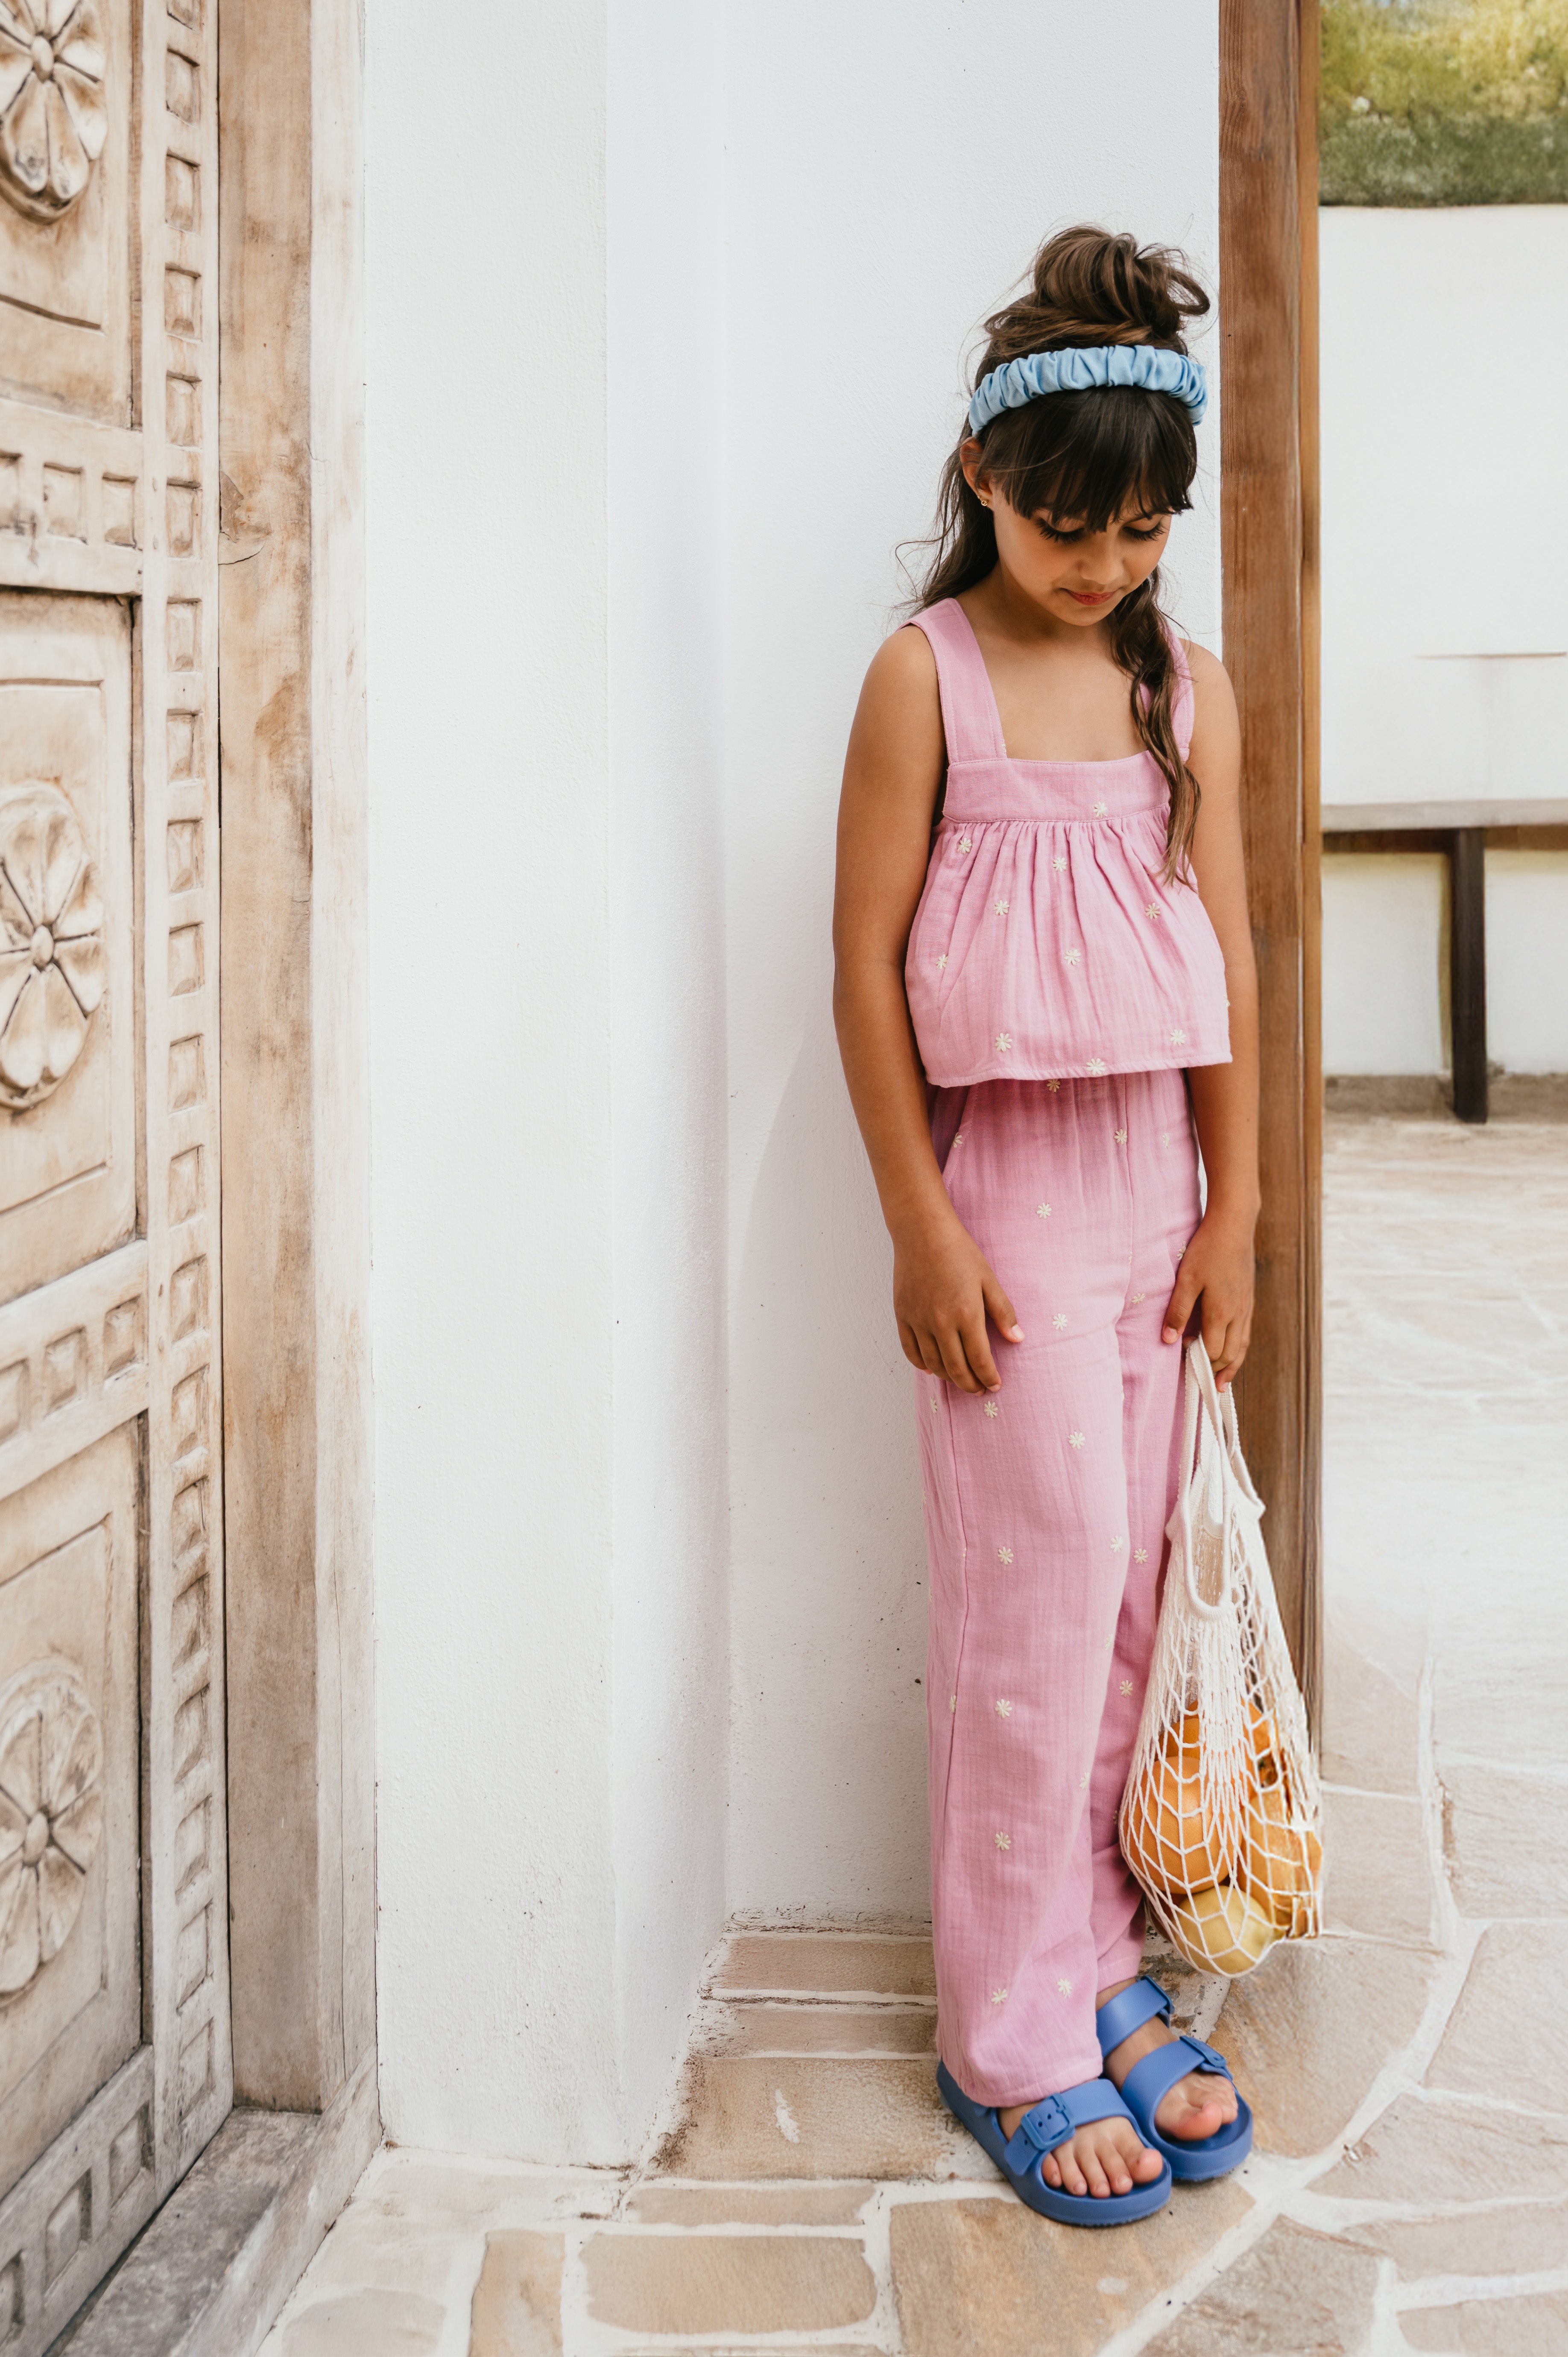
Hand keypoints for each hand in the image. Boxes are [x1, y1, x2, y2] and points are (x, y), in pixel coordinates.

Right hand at [893, 1211, 1022, 1393]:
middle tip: (980, 1390)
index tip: (996, 1385)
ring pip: (933, 1364)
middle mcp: (940, 1323)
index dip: (989, 1377)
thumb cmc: (959, 1252)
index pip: (980, 1359)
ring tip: (960, 1380)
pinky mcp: (902, 1316)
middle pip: (956, 1368)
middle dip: (970, 1385)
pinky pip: (911, 1351)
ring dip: (949, 1378)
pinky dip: (923, 1365)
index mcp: (966, 1314)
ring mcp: (918, 1321)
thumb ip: (1003, 1312)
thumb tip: (1017, 1339)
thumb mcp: (989, 1279)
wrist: (922, 1232)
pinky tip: (933, 1368)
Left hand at [1161, 1205, 1255, 1389]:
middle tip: (1206, 1387)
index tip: (1182, 1359)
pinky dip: (1239, 1349)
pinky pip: (1245, 1333)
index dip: (1197, 1359)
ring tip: (1223, 1384)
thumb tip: (1167, 1341)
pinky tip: (1233, 1351)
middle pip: (1230, 1354)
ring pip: (1242, 1346)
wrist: (1234, 1225)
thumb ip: (1177, 1311)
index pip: (1212, 1351)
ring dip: (1232, 1366)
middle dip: (1217, 1372)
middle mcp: (1238, 1314)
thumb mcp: (1186, 1279)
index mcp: (1221, 1312)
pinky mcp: (1248, 1299)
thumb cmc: (1207, 1250)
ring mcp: (1246, 1307)